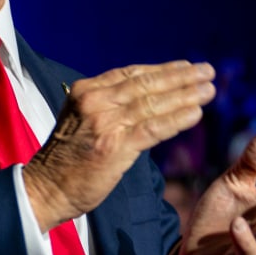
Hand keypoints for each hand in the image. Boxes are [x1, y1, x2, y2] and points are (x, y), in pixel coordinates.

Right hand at [23, 60, 215, 230]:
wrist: (47, 188)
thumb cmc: (67, 158)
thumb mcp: (81, 119)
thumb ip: (107, 106)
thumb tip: (145, 99)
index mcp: (86, 90)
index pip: (131, 74)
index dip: (162, 69)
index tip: (185, 66)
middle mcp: (95, 101)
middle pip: (146, 84)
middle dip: (181, 77)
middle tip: (207, 71)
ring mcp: (105, 123)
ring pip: (153, 104)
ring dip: (186, 95)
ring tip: (209, 90)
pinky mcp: (115, 146)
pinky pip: (154, 128)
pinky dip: (177, 120)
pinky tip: (195, 114)